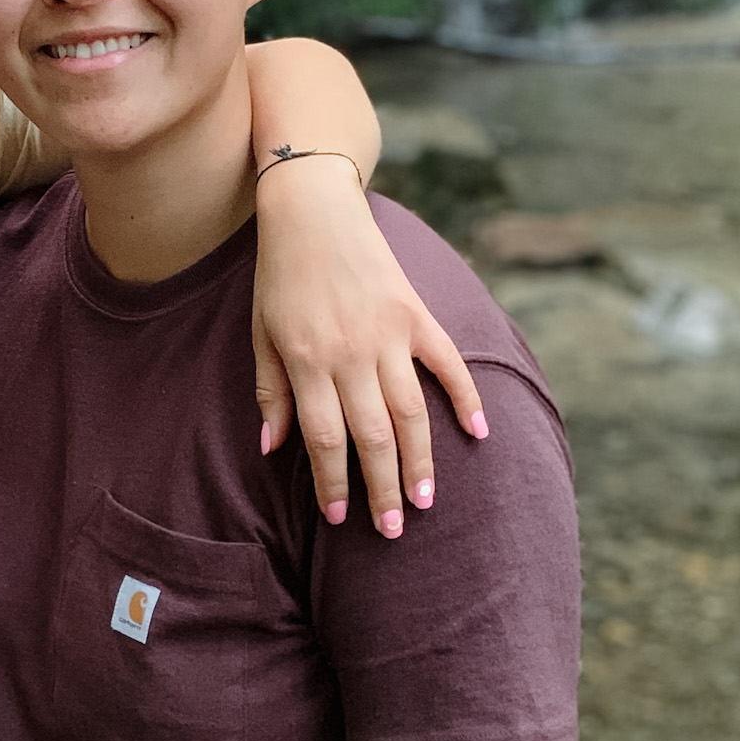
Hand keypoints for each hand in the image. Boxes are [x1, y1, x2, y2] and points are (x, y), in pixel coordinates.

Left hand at [251, 171, 487, 537]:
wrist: (312, 210)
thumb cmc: (279, 276)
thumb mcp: (261, 333)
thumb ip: (271, 392)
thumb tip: (272, 449)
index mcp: (307, 361)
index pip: (325, 440)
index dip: (333, 484)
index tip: (340, 518)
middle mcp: (351, 353)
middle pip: (372, 437)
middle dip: (382, 488)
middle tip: (391, 530)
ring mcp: (388, 333)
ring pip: (411, 411)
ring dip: (421, 460)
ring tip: (425, 501)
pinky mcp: (416, 313)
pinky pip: (448, 362)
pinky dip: (465, 397)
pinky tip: (478, 433)